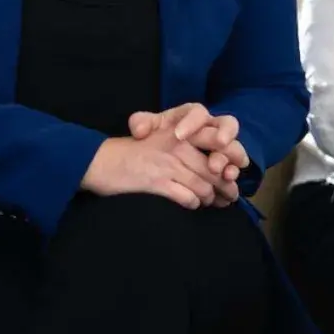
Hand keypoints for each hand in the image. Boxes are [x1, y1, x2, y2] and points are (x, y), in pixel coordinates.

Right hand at [81, 134, 220, 208]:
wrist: (99, 161)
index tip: (234, 170)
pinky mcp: (157, 183)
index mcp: (177, 129)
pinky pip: (187, 198)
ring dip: (211, 198)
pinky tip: (192, 204)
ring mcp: (167, 164)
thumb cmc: (131, 151)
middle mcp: (175, 144)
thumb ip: (185, 145)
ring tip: (213, 202)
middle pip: (213, 167)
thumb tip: (214, 161)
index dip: (231, 156)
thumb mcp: (158, 138)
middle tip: (230, 195)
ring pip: (204, 185)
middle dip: (225, 185)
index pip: (215, 138)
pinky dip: (193, 203)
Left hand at [129, 105, 248, 206]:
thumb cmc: (159, 133)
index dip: (191, 122)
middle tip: (219, 146)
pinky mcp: (225, 162)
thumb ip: (140, 122)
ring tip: (223, 172)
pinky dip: (231, 175)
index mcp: (191, 115)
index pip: (196, 112)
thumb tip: (139, 130)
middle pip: (227, 125)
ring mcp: (222, 145)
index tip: (179, 136)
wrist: (163, 150)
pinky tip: (226, 183)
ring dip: (231, 159)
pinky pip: (234, 167)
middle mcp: (211, 127)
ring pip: (234, 148)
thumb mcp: (146, 126)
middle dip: (225, 136)